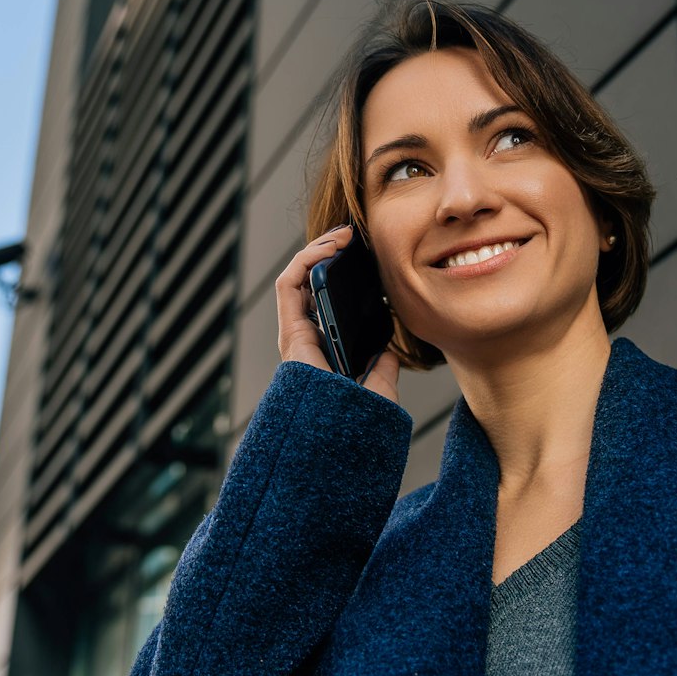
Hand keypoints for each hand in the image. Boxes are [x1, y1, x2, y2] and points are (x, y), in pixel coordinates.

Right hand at [275, 224, 400, 403]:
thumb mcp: (378, 385)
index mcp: (323, 349)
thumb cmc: (357, 420)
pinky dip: (305, 260)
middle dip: (327, 255)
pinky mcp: (290, 331)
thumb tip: (388, 350)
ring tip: (342, 237)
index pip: (324, 302)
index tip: (362, 257)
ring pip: (296, 279)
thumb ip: (380, 365)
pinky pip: (288, 285)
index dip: (338, 275)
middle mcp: (305, 339)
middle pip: (309, 285)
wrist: (342, 438)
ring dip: (316, 251)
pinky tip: (329, 249)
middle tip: (352, 238)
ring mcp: (295, 334)